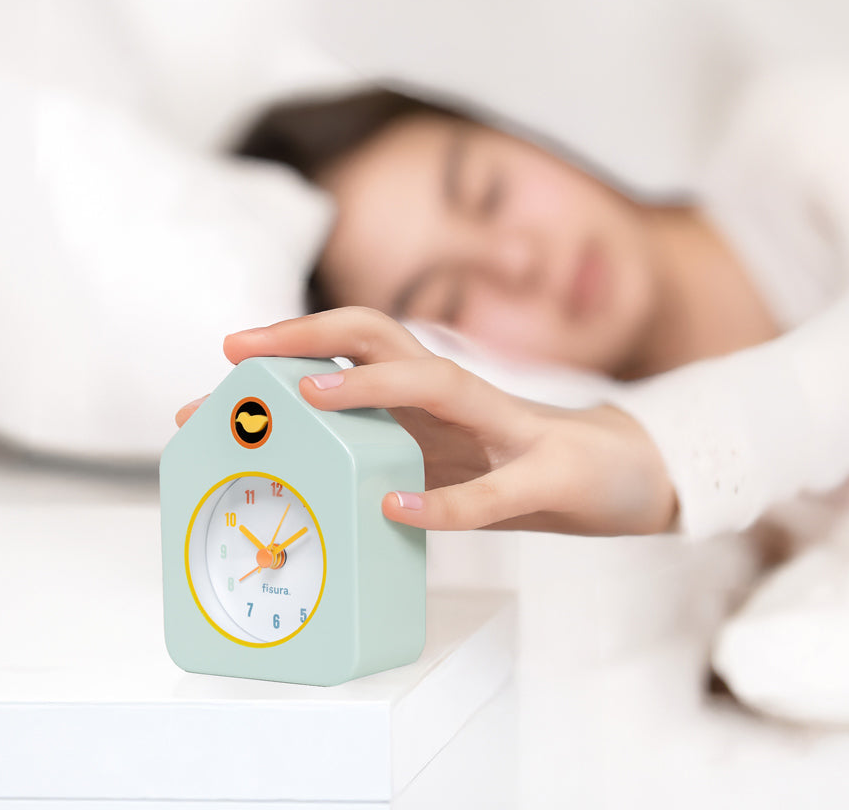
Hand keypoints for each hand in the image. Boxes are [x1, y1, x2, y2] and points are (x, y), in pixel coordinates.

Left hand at [176, 307, 676, 534]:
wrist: (630, 475)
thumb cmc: (527, 465)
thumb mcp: (449, 459)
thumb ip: (396, 456)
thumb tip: (317, 477)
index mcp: (430, 395)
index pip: (352, 352)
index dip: (288, 349)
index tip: (219, 371)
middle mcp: (459, 396)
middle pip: (378, 337)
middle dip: (305, 336)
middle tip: (236, 351)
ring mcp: (505, 427)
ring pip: (434, 385)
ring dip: (368, 388)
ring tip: (306, 399)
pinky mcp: (548, 473)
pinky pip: (494, 489)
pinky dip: (446, 503)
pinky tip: (397, 511)